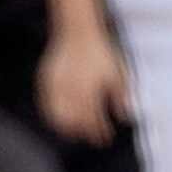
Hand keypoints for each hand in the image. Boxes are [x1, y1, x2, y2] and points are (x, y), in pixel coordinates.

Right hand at [38, 28, 135, 145]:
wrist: (78, 31)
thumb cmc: (101, 53)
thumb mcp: (117, 74)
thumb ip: (120, 97)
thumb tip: (126, 117)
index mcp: (89, 90)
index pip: (93, 119)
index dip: (100, 131)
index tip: (106, 138)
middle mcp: (71, 89)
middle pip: (77, 120)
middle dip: (86, 132)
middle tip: (95, 139)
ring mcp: (56, 84)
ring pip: (58, 114)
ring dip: (67, 127)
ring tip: (75, 134)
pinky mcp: (46, 79)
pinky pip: (45, 102)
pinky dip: (50, 114)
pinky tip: (57, 120)